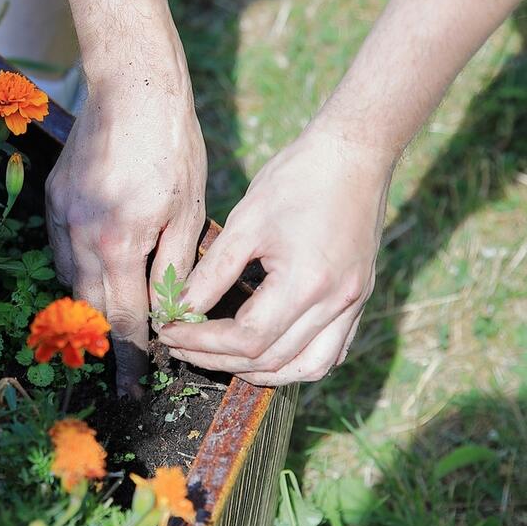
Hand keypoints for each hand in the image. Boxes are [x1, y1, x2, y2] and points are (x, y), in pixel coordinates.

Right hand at [48, 88, 206, 396]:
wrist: (132, 86)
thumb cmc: (173, 145)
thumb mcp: (189, 209)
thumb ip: (174, 267)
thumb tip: (169, 313)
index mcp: (120, 244)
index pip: (125, 319)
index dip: (131, 358)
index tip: (132, 390)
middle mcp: (82, 237)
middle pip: (90, 309)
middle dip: (105, 345)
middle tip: (118, 373)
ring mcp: (61, 217)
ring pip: (69, 281)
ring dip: (88, 311)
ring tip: (105, 333)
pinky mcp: (52, 199)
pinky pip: (59, 251)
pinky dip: (75, 272)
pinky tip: (93, 278)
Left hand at [158, 123, 395, 385]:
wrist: (354, 153)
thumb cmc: (296, 179)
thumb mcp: (245, 222)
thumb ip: (211, 273)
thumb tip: (179, 309)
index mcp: (306, 283)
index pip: (246, 338)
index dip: (201, 341)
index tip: (168, 332)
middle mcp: (336, 303)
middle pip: (271, 359)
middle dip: (219, 358)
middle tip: (181, 345)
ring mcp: (353, 304)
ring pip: (307, 367)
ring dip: (261, 372)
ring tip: (220, 358)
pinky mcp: (358, 298)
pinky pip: (330, 352)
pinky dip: (296, 362)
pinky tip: (267, 354)